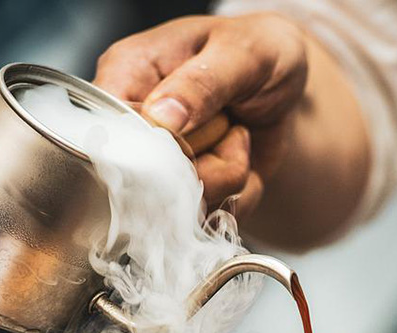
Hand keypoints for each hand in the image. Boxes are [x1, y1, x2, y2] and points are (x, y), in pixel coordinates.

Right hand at [93, 14, 308, 217]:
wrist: (289, 82)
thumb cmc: (258, 50)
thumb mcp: (242, 52)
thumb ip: (201, 81)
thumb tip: (160, 117)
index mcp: (128, 74)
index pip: (108, 129)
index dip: (148, 146)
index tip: (189, 137)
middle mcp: (135, 125)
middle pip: (143, 179)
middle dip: (202, 166)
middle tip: (234, 130)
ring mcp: (159, 164)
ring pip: (178, 206)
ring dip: (226, 180)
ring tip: (239, 137)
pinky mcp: (188, 194)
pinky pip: (207, 219)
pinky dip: (238, 197)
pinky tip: (243, 160)